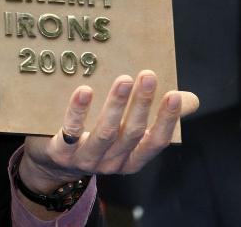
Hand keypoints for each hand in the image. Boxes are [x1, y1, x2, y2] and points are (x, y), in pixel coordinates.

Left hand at [19, 70, 198, 217]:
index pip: (155, 142)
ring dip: (116, 105)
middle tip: (148, 75)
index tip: (175, 96)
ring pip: (106, 133)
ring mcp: (86, 159)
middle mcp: (112, 163)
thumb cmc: (94, 139)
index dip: (167, 121)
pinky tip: (84, 90)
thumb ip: (156, 115)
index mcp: (131, 159)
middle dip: (141, 104)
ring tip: (124, 79)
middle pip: (131, 133)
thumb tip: (190, 99)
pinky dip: (79, 111)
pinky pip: (72, 131)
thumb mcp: (126, 131)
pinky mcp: (61, 152)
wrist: (50, 164)